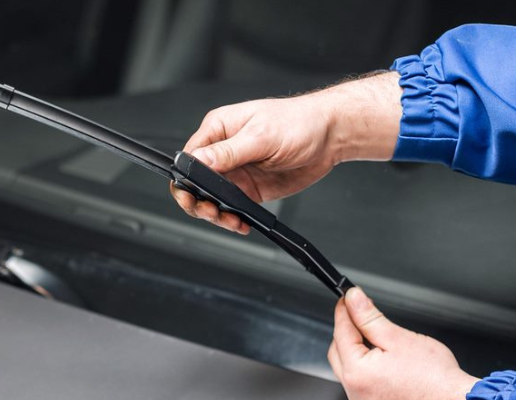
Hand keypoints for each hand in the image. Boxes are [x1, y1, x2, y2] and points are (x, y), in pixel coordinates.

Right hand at [170, 72, 401, 233]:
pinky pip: (232, 208)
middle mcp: (223, 151)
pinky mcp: (249, 188)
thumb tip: (199, 161)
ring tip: (229, 220)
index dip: (186, 179)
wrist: (330, 136)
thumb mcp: (261, 136)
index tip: (194, 195)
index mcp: (219, 129)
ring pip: (211, 199)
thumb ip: (228, 151)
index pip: (189, 157)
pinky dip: (232, 219)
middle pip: (194, 182)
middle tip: (210, 211)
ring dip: (215, 214)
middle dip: (197, 201)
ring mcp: (236, 172)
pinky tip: (240, 222)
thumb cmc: (299, 122)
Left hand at [328, 287, 479, 399]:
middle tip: (361, 312)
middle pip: (338, 350)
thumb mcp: (398, 338)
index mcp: (357, 372)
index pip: (340, 332)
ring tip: (377, 335)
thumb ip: (370, 318)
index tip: (348, 297)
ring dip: (356, 348)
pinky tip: (382, 357)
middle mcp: (355, 390)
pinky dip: (366, 365)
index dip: (344, 310)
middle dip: (348, 329)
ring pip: (348, 366)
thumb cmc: (434, 377)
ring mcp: (362, 399)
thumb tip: (354, 299)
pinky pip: (360, 379)